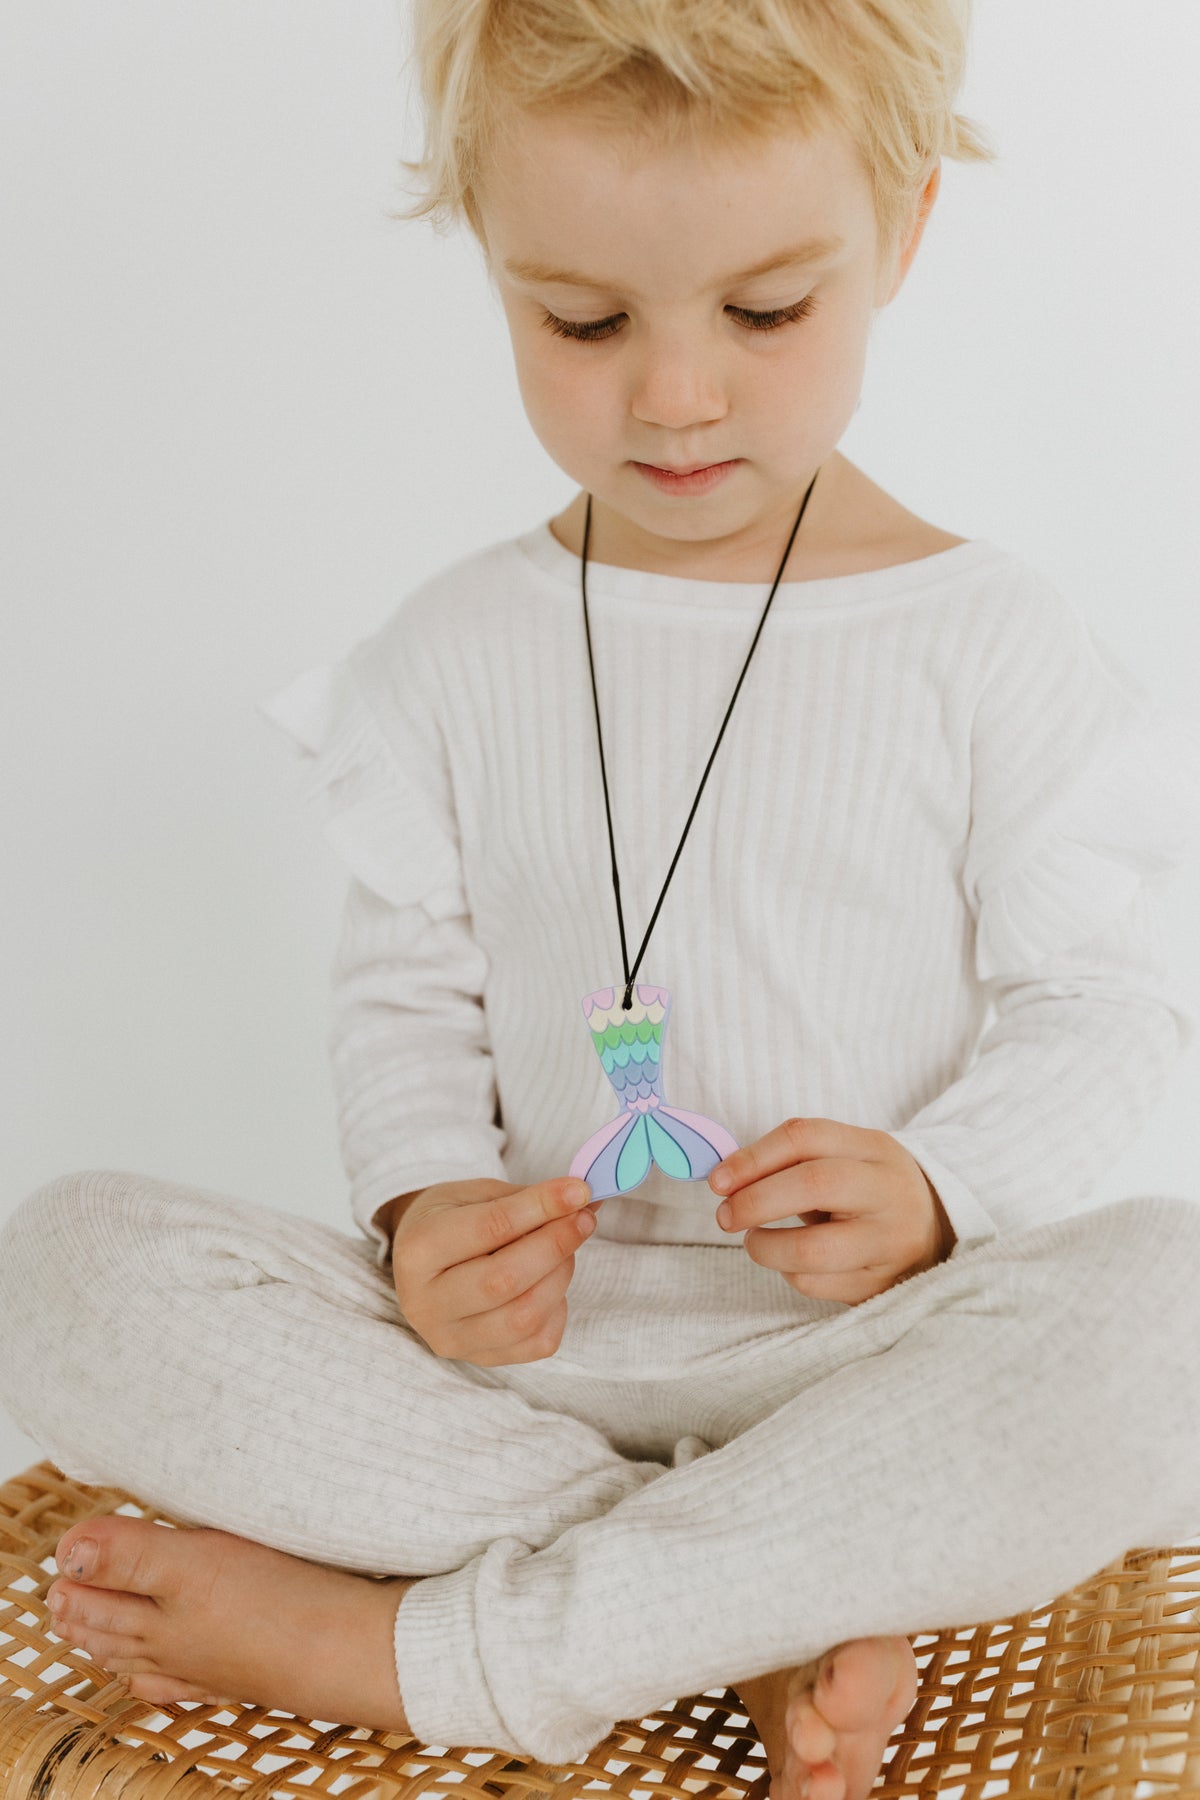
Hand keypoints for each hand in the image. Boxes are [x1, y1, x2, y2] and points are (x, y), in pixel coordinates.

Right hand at [390, 1177, 597, 1365]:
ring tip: (566, 1249)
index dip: (541, 1207)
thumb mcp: (473, 1195)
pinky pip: (538, 1343)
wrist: (421, 1263)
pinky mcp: (480, 1359)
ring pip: (524, 1317)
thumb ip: (523, 1199)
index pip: (490, 1229)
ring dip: (560, 1276)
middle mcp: (426, 1303)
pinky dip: (557, 1309)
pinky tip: (549, 1283)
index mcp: (417, 1250)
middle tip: (583, 1218)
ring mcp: (451, 1338)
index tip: (578, 1191)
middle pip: (504, 1281)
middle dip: (555, 1245)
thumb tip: (580, 1197)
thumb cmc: (450, 1220)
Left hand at [710, 1118, 956, 1303]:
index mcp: (875, 1148)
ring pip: (812, 1249)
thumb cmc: (867, 1189)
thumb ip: (792, 1161)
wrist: (937, 1229)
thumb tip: (725, 1179)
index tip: (718, 1180)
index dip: (752, 1158)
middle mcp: (889, 1191)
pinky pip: (817, 1284)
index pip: (805, 1137)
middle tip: (725, 1216)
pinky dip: (790, 1273)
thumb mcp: (845, 1157)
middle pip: (813, 1185)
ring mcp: (891, 1242)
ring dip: (765, 1247)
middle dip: (755, 1201)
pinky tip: (794, 1262)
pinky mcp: (882, 1284)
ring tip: (756, 1241)